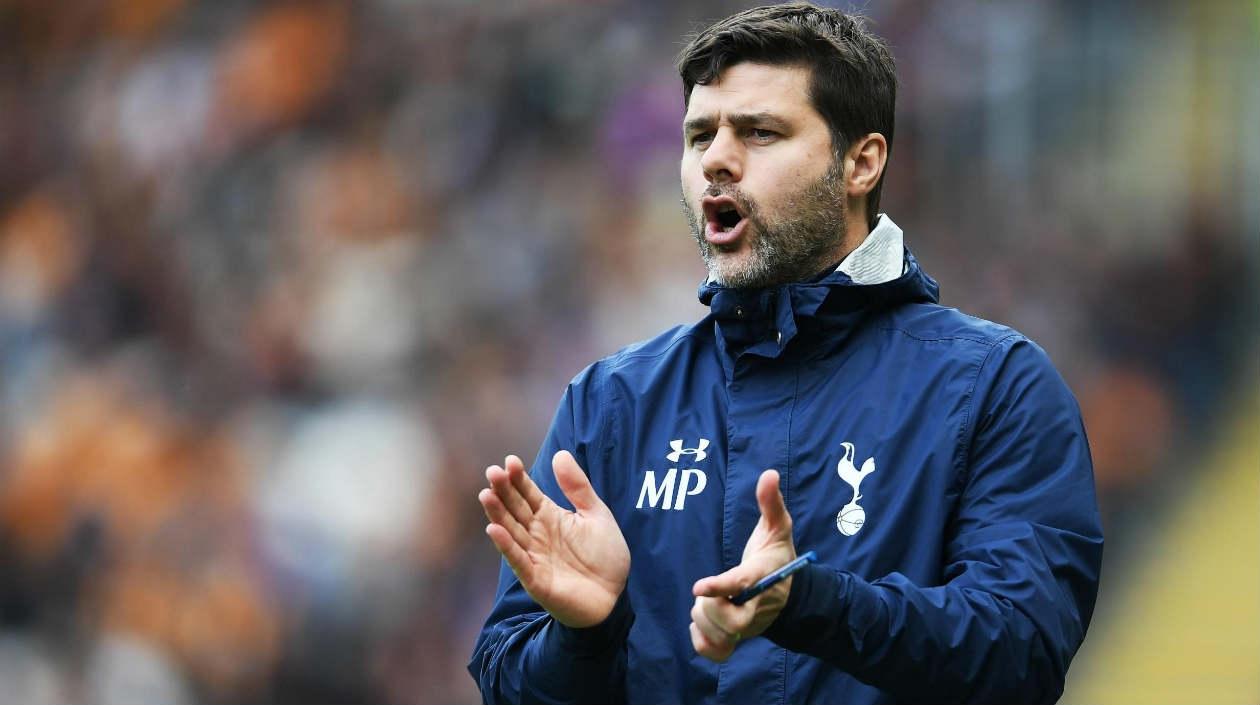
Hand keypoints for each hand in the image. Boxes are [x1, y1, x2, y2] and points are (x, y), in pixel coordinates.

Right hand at [478, 450, 630, 627]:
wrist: (614, 597)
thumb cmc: (605, 556)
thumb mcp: (596, 514)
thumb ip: (578, 487)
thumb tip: (560, 453)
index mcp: (551, 517)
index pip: (529, 494)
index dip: (519, 478)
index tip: (510, 461)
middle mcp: (537, 534)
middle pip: (515, 509)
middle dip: (503, 491)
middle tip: (492, 472)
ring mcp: (534, 556)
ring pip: (511, 532)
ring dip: (498, 515)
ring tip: (486, 495)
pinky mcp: (536, 579)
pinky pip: (518, 560)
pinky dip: (506, 546)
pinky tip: (494, 530)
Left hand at [690, 469, 795, 661]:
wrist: (790, 593)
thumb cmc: (777, 555)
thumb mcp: (779, 527)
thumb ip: (771, 503)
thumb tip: (769, 473)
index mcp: (762, 578)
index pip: (740, 585)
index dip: (719, 587)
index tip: (699, 586)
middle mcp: (756, 607)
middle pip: (729, 621)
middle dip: (709, 607)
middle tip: (706, 593)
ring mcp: (747, 628)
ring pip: (718, 635)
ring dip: (703, 621)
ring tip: (707, 604)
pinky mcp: (738, 640)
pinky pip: (714, 652)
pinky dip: (702, 642)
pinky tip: (702, 624)